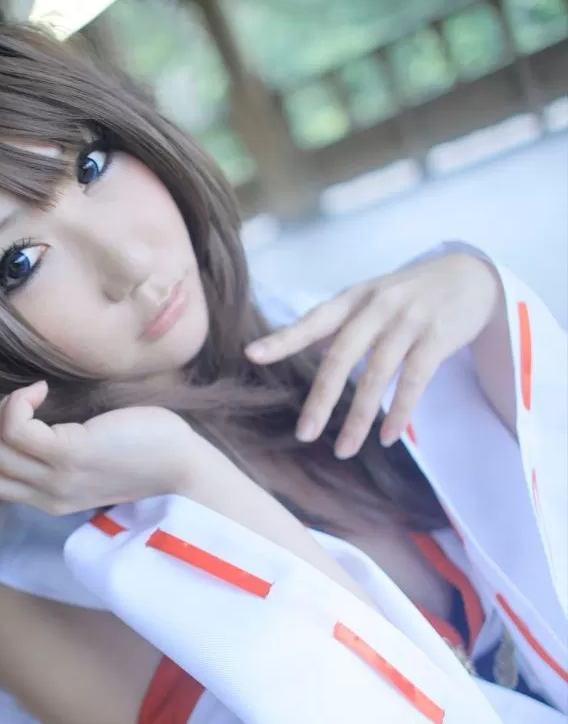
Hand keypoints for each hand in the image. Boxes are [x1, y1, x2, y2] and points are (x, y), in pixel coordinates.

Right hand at [0, 382, 197, 514]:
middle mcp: (45, 495)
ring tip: (29, 393)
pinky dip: (18, 401)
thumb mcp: (86, 457)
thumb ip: (53, 448)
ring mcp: (56, 478)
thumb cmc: (142, 449)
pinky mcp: (70, 456)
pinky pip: (17, 428)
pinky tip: (42, 389)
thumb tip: (19, 411)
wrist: (183, 465)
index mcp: (46, 498)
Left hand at [245, 253, 501, 456]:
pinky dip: (399, 412)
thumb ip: (338, 324)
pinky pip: (414, 381)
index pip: (313, 320)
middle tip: (304, 434)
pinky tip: (387, 438)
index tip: (252, 354)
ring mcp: (409, 321)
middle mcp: (377, 306)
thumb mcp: (370, 299)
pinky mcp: (438, 337)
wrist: (470, 275)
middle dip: (321, 399)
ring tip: (345, 448)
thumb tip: (301, 349)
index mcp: (353, 298)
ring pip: (376, 375)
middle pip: (341, 356)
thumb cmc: (409, 293)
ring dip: (360, 417)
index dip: (283, 337)